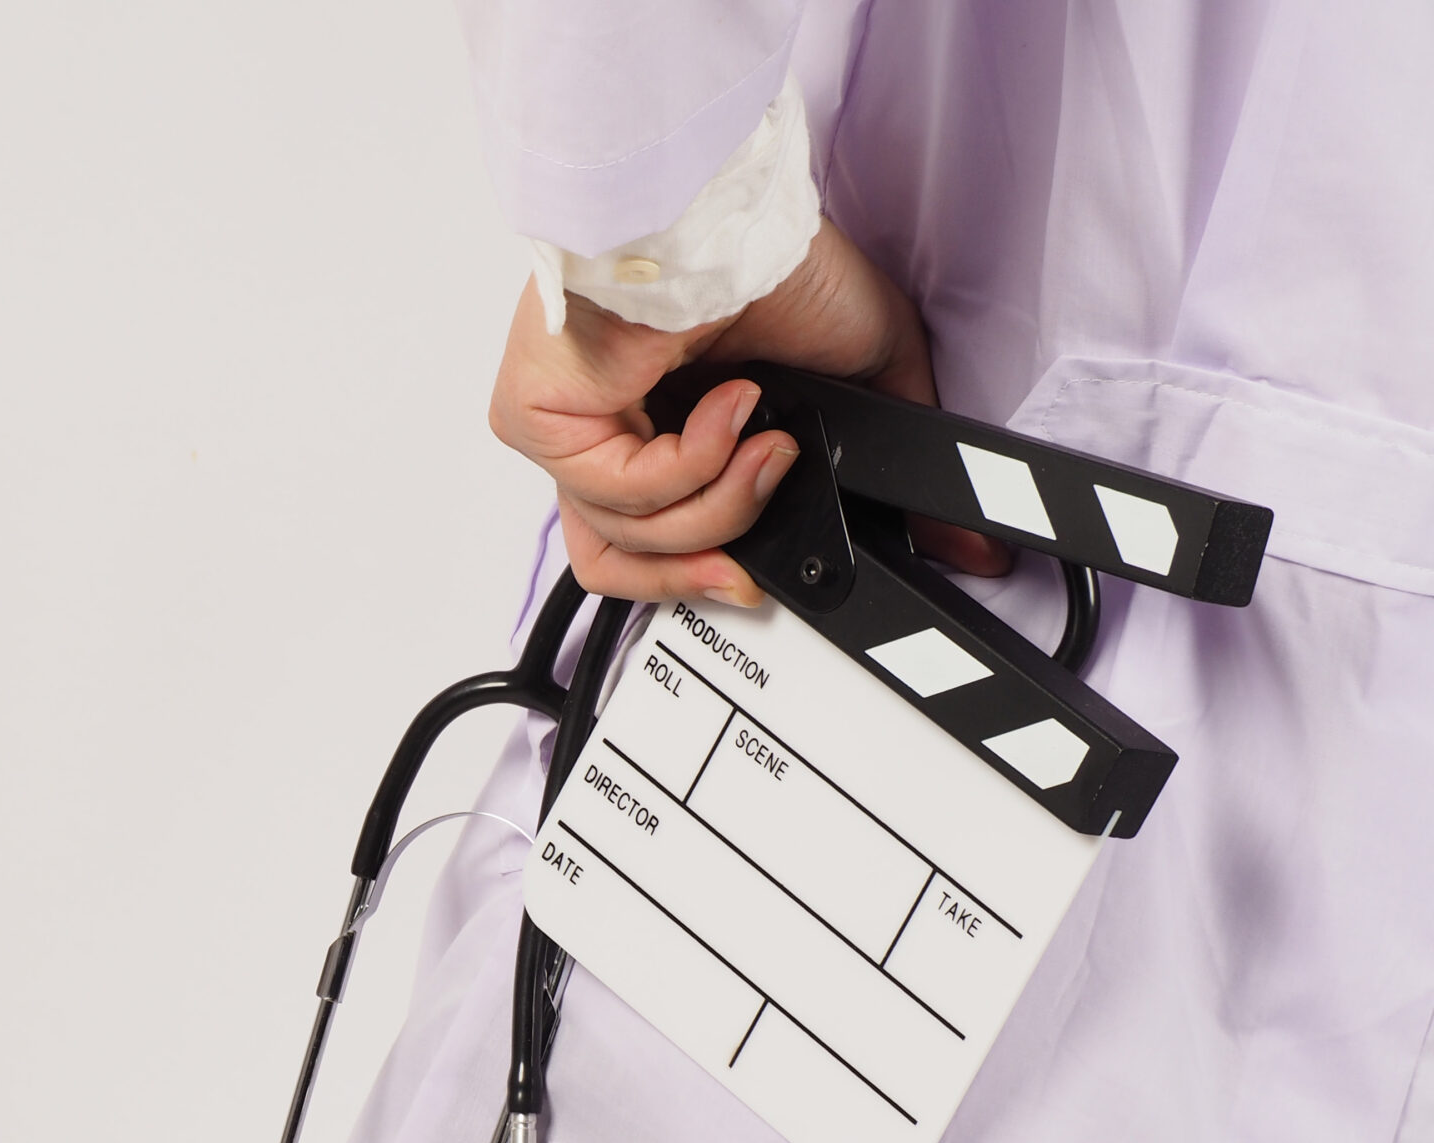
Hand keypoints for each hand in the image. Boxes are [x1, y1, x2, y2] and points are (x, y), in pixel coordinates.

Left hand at [489, 219, 1008, 603]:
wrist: (738, 214)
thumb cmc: (776, 259)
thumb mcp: (864, 372)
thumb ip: (895, 460)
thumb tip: (954, 538)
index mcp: (661, 425)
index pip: (651, 540)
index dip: (704, 572)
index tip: (757, 579)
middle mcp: (606, 430)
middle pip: (627, 558)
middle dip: (707, 562)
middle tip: (760, 536)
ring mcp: (567, 426)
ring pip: (628, 537)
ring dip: (720, 501)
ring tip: (765, 440)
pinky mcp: (538, 416)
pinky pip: (616, 494)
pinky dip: (691, 464)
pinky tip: (730, 408)